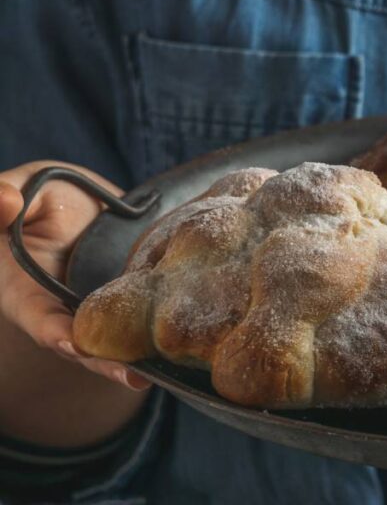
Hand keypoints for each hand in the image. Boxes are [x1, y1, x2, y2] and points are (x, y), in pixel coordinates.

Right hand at [0, 161, 149, 389]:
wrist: (79, 196)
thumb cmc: (34, 197)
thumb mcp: (18, 190)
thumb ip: (1, 200)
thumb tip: (2, 200)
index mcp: (23, 288)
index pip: (37, 316)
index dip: (53, 332)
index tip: (73, 344)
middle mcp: (61, 307)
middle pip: (80, 343)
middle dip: (104, 362)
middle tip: (133, 377)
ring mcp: (97, 305)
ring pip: (114, 337)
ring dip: (134, 356)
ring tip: (156, 373)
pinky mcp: (128, 296)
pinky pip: (143, 314)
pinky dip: (159, 327)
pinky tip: (186, 338)